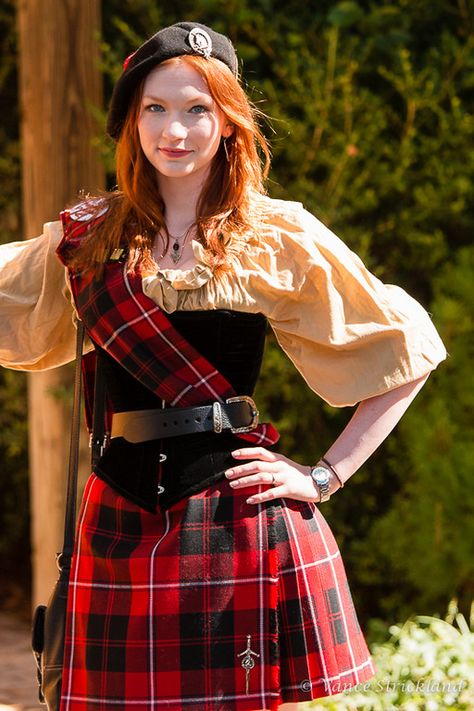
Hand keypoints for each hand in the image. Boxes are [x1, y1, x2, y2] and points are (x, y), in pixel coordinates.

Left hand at [224, 447, 339, 504]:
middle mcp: (280, 466)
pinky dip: (259, 496)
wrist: (318, 482)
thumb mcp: (284, 466)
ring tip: (233, 485)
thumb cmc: (297, 475)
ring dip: (246, 481)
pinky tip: (249, 499)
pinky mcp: (289, 490)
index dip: (246, 452)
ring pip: (262, 477)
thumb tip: (251, 467)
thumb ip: (270, 465)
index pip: (260, 452)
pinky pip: (271, 493)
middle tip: (227, 474)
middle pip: (257, 465)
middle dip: (240, 469)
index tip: (232, 455)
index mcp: (278, 459)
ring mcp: (285, 477)